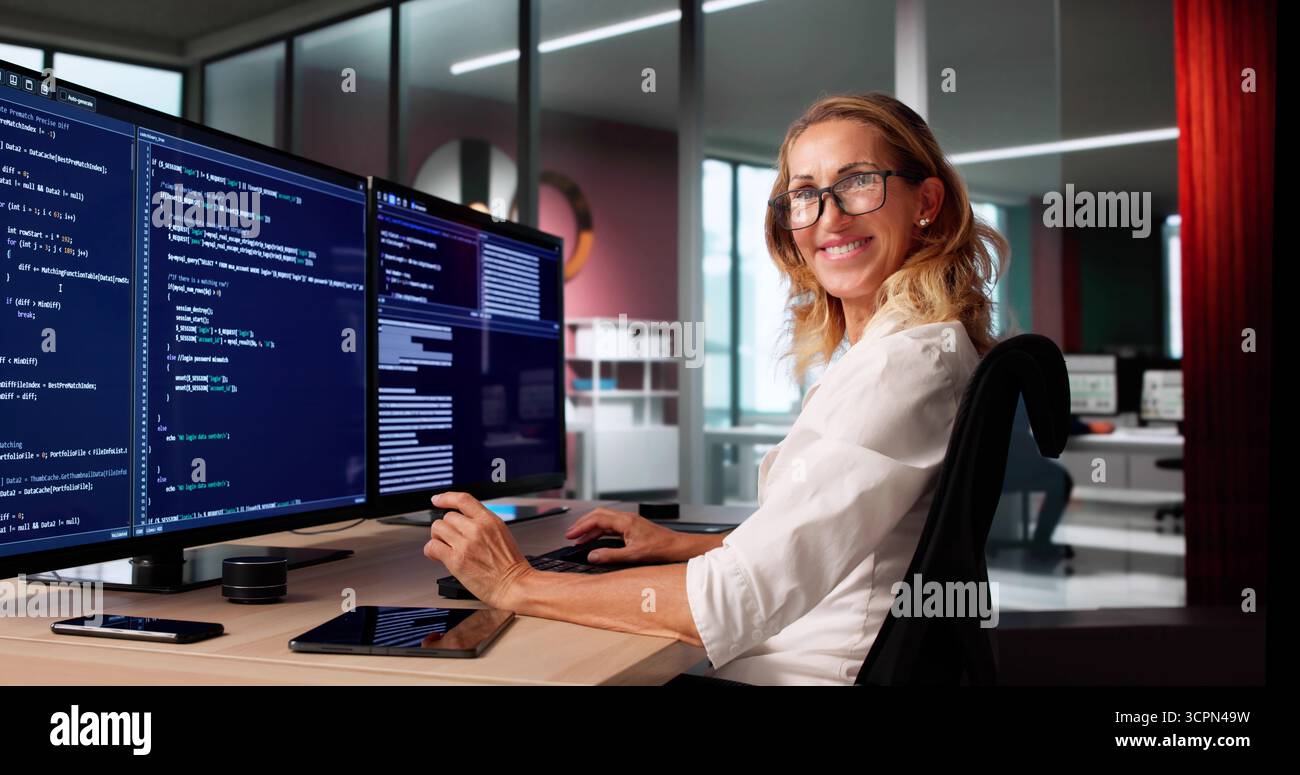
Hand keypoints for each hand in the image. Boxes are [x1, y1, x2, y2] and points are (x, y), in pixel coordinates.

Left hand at [422, 492, 534, 609]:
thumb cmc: (510, 565)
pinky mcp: (456, 560)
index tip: (437, 500)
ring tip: (444, 546)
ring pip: (437, 529)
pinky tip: (437, 555)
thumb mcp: (502, 533)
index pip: (463, 500)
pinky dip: (431, 550)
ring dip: (438, 537)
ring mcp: (465, 544)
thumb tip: (462, 520)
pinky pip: (432, 546)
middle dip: (446, 527)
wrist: (514, 584)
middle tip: (449, 538)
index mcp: (489, 520)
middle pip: (447, 517)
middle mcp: (476, 529)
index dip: (446, 498)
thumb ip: (482, 523)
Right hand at [563, 507, 692, 564]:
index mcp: (625, 521)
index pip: (597, 519)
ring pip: (604, 520)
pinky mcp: (632, 527)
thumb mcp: (633, 555)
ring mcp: (629, 522)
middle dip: (582, 524)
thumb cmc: (660, 549)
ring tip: (579, 539)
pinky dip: (600, 532)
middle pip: (598, 515)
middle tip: (570, 534)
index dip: (581, 526)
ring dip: (591, 528)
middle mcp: (626, 518)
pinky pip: (611, 526)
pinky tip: (595, 540)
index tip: (570, 535)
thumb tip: (592, 556)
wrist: (676, 547)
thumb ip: (610, 556)